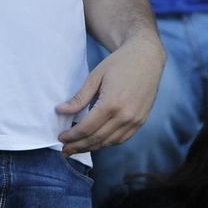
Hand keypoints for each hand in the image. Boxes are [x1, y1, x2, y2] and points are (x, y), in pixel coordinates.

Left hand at [55, 31, 164, 154]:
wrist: (146, 57)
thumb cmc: (119, 63)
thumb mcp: (95, 76)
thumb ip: (79, 98)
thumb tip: (61, 111)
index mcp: (111, 104)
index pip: (87, 128)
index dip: (72, 136)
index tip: (60, 138)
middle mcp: (125, 116)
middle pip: (97, 139)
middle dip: (78, 146)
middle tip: (64, 150)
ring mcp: (135, 121)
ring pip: (109, 142)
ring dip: (91, 148)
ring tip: (77, 148)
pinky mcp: (141, 121)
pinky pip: (121, 139)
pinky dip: (107, 143)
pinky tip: (96, 142)